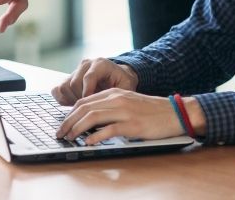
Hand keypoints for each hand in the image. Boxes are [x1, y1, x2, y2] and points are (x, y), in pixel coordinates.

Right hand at [51, 58, 138, 105]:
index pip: (89, 77)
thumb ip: (118, 96)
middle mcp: (86, 65)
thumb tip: (109, 112)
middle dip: (80, 100)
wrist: (119, 76)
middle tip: (88, 111)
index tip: (91, 107)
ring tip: (83, 109)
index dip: (88, 94)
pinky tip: (74, 105)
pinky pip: (57, 90)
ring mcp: (75, 71)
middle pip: (74, 83)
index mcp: (101, 64)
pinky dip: (63, 100)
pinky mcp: (68, 78)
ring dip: (72, 101)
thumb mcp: (126, 87)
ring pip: (64, 87)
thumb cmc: (123, 83)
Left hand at [55, 89, 182, 144]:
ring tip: (69, 138)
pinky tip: (88, 142)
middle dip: (68, 121)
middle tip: (60, 133)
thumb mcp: (128, 102)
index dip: (70, 113)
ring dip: (77, 128)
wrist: (174, 112)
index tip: (63, 124)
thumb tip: (89, 119)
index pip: (85, 101)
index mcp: (115, 93)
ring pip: (93, 117)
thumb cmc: (151, 110)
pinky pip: (109, 130)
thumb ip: (110, 106)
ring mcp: (125, 111)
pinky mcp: (132, 125)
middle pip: (85, 108)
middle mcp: (117, 99)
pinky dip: (95, 136)